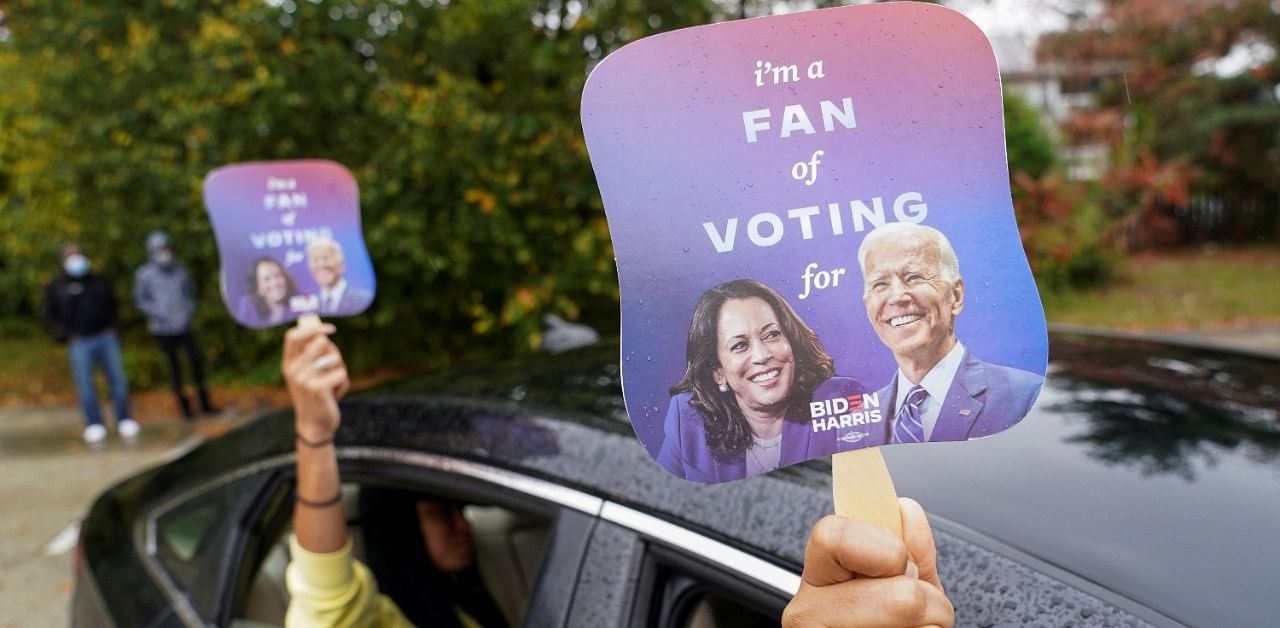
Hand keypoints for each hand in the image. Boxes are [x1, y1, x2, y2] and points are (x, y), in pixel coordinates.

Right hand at [282, 322, 348, 441]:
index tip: (331, 329)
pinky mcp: (316, 388)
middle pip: (321, 342)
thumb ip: (314, 355)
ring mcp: (303, 379)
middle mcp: (292, 370)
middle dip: (335, 353)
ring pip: (334, 358)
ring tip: (332, 385)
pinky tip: (334, 396)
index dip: (313, 328)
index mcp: (288, 364)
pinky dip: (344, 384)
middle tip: (333, 370)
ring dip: (340, 370)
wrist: (315, 425)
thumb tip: (324, 334)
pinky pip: (341, 373)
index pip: (293, 335)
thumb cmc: (316, 396)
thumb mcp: (310, 374)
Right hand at [783, 498, 952, 627]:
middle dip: (928, 601)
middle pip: (901, 596)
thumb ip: (905, 545)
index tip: (895, 560)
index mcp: (817, 576)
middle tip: (912, 612)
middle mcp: (809, 614)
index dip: (883, 546)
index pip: (834, 535)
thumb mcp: (896, 580)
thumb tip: (904, 512)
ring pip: (916, 624)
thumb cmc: (886, 623)